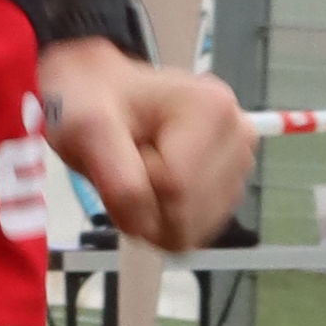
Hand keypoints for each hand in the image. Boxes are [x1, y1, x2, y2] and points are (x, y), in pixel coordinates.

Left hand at [38, 39, 247, 252]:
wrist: (103, 96)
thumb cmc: (95, 101)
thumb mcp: (86, 127)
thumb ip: (115, 177)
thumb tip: (142, 223)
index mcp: (212, 107)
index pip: (177, 188)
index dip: (138, 188)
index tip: (122, 158)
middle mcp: (238, 134)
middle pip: (189, 212)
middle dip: (148, 205)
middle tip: (130, 164)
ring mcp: (239, 163)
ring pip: (194, 228)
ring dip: (157, 214)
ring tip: (142, 171)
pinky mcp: (230, 188)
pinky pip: (197, 230)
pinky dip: (169, 220)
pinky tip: (157, 185)